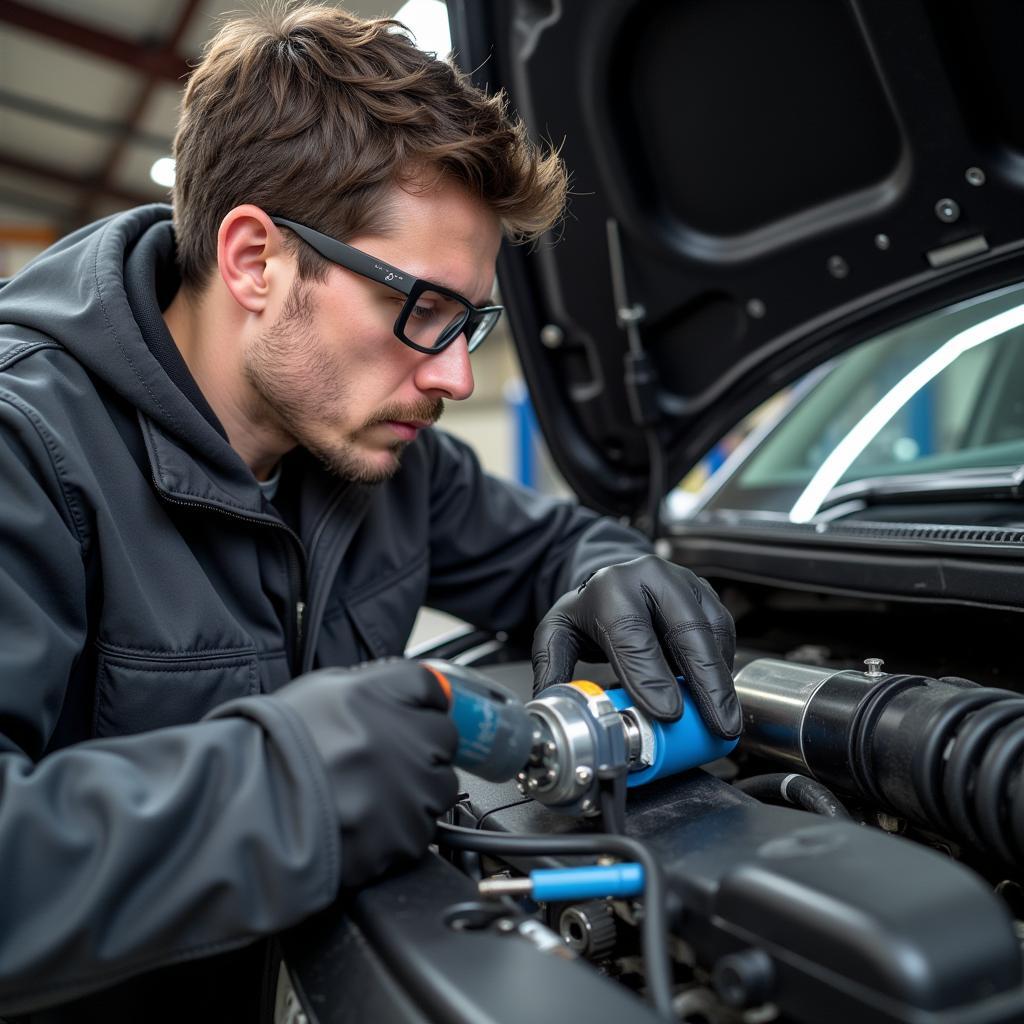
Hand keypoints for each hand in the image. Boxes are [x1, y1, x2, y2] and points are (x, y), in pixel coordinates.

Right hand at [273, 660, 457, 887]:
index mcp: (376, 695)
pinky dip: (403, 826)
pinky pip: (424, 826)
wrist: (244, 818)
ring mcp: (409, 789)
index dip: (418, 703)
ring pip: (441, 784)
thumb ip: (369, 687)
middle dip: (420, 745)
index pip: (429, 687)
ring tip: (369, 794)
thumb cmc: (272, 753)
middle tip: (382, 760)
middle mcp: (401, 737)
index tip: (407, 715)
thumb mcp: (317, 693)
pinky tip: (366, 821)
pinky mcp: (407, 835)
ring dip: (417, 787)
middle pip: (443, 735)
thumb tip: (407, 691)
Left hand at [532, 554, 739, 735]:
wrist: (610, 580)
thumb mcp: (557, 633)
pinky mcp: (705, 594)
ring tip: (725, 719)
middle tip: (717, 723)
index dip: (650, 675)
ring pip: (712, 629)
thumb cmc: (588, 612)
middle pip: (685, 629)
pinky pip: (722, 631)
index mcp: (611, 587)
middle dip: (705, 682)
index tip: (667, 712)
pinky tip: (719, 694)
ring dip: (721, 678)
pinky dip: (724, 665)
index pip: (632, 634)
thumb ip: (551, 669)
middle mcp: (652, 578)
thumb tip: (553, 707)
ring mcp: (684, 582)